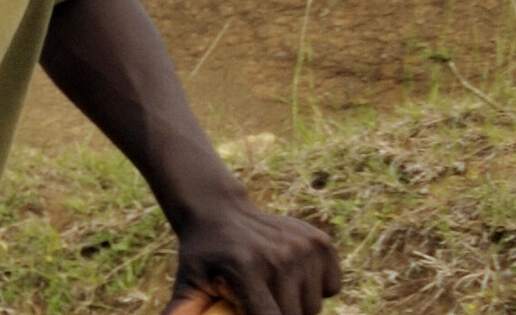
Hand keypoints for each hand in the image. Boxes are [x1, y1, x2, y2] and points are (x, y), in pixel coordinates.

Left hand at [171, 202, 338, 314]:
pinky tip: (291, 275)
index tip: (253, 311)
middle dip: (278, 314)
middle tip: (258, 300)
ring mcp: (303, 248)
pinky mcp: (320, 243)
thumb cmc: (203, 257)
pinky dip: (317, 288)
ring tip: (272, 288)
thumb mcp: (188, 284)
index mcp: (246, 270)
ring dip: (297, 304)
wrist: (220, 211)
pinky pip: (331, 286)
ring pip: (314, 305)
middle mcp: (279, 258)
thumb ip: (184, 312)